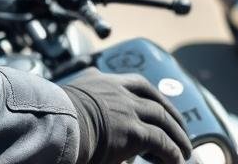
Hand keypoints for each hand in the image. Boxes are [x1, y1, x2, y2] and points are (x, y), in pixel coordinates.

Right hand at [63, 69, 192, 163]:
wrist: (55, 123)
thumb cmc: (53, 117)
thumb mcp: (70, 104)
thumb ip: (85, 106)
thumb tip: (92, 125)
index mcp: (100, 81)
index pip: (132, 82)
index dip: (149, 94)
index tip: (158, 102)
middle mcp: (117, 90)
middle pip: (153, 97)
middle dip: (171, 112)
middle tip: (179, 127)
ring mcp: (127, 108)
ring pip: (162, 118)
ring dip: (177, 135)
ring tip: (184, 150)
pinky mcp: (133, 131)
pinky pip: (161, 142)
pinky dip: (171, 151)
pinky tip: (176, 160)